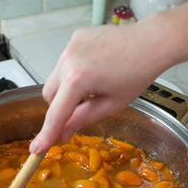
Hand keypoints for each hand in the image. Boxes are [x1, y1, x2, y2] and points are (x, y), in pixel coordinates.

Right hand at [30, 21, 168, 153]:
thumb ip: (83, 119)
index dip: (47, 134)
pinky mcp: (75, 37)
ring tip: (95, 84)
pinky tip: (96, 68)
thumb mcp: (111, 104)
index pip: (56, 113)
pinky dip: (74, 71)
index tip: (36, 149)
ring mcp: (70, 46)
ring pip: (56, 77)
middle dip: (60, 106)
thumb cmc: (137, 75)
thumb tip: (63, 133)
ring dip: (67, 87)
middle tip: (82, 108)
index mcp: (77, 79)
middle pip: (49, 94)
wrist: (151, 42)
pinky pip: (66, 62)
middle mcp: (68, 60)